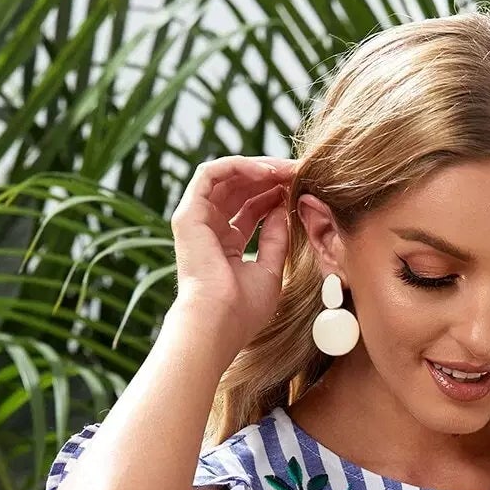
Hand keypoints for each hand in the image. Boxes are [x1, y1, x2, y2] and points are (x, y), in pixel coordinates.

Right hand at [169, 154, 298, 356]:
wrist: (219, 322)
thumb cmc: (243, 310)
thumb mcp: (270, 270)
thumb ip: (276, 239)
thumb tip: (283, 208)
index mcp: (227, 246)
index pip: (251, 210)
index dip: (275, 195)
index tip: (300, 188)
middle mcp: (210, 230)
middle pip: (239, 190)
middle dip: (269, 177)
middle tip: (297, 171)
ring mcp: (196, 220)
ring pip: (226, 177)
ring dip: (257, 168)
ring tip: (285, 169)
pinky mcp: (188, 213)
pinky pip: (211, 174)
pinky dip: (238, 167)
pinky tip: (266, 172)